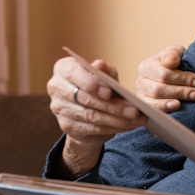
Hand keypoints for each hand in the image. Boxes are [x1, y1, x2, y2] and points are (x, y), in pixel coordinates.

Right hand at [47, 56, 146, 177]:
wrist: (88, 107)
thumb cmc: (99, 84)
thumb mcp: (105, 74)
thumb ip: (104, 70)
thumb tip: (99, 66)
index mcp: (64, 69)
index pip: (73, 74)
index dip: (91, 83)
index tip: (109, 92)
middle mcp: (57, 88)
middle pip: (85, 99)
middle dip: (112, 105)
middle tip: (135, 110)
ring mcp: (60, 109)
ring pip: (91, 116)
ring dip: (117, 119)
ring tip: (137, 119)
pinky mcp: (67, 126)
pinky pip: (94, 129)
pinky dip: (114, 127)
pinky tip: (130, 125)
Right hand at [135, 45, 194, 110]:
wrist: (175, 74)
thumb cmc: (175, 63)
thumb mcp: (176, 53)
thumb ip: (173, 54)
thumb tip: (169, 62)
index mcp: (146, 66)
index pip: (164, 74)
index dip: (182, 78)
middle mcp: (140, 81)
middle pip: (159, 88)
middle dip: (181, 91)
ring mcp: (141, 95)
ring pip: (155, 98)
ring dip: (175, 100)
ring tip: (191, 99)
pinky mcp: (145, 106)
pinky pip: (152, 109)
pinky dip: (164, 108)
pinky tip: (176, 106)